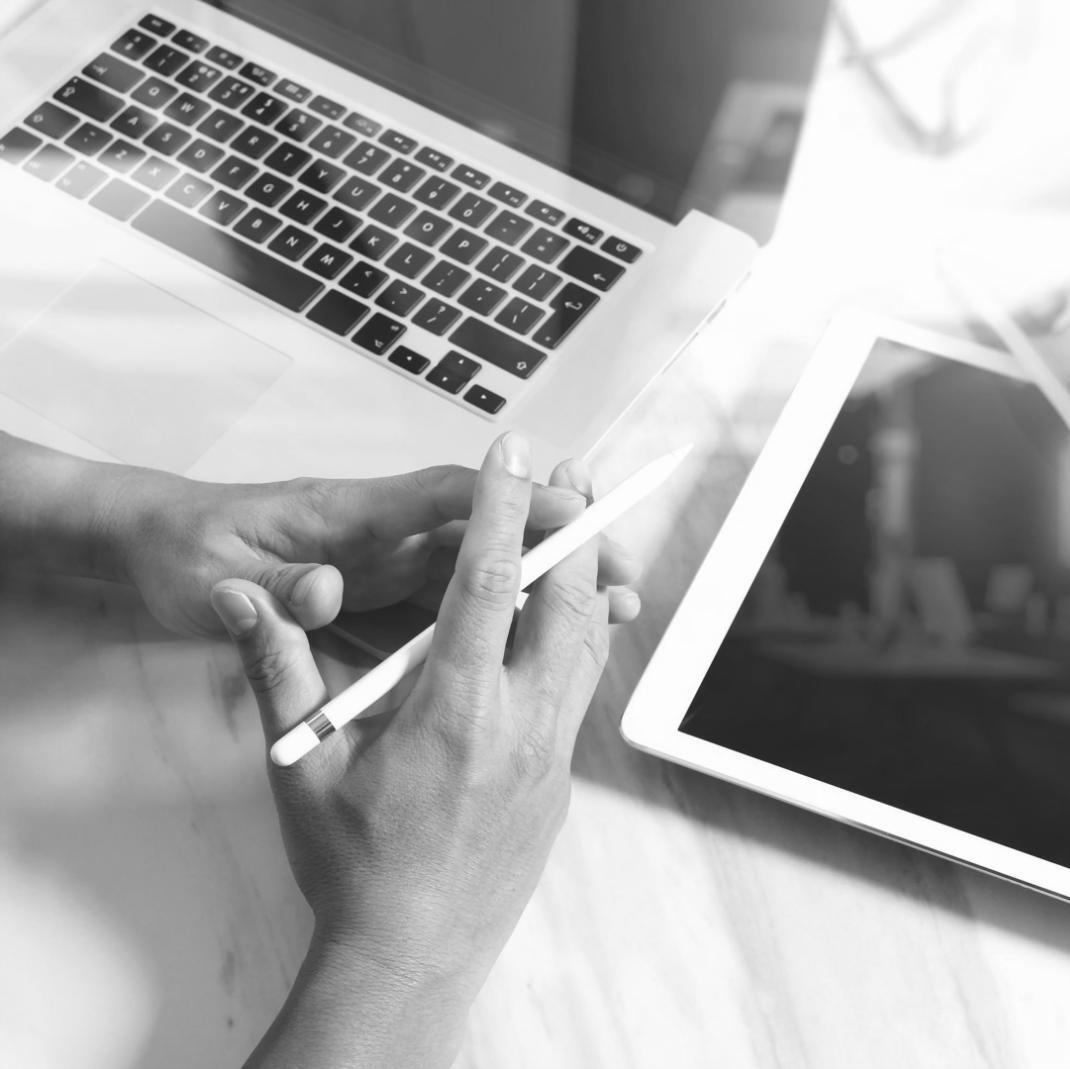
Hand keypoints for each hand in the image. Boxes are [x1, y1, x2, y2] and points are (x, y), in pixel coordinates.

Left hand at [104, 455, 638, 636]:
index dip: (507, 503)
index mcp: (347, 516)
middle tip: (623, 566)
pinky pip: (463, 602)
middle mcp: (382, 531)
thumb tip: (318, 591)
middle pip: (485, 532)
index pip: (440, 499)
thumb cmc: (186, 553)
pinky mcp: (389, 591)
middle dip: (557, 542)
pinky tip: (557, 633)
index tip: (568, 509)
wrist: (155, 547)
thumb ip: (270, 589)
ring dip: (549, 582)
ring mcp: (390, 559)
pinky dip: (514, 612)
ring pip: (485, 568)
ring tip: (614, 605)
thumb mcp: (212, 577)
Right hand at [219, 434, 614, 1068]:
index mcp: (456, 710)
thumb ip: (279, 671)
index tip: (516, 455)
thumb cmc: (353, 865)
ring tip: (578, 530)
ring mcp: (551, 753)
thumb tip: (244, 599)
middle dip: (570, 528)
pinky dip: (581, 637)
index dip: (504, 508)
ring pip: (588, 643)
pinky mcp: (561, 778)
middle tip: (570, 476)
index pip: (490, 582)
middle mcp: (521, 723)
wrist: (412, 953)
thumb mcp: (302, 766)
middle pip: (566, 600)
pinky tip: (568, 617)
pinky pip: (582, 688)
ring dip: (584, 580)